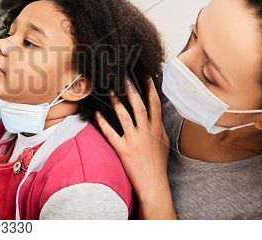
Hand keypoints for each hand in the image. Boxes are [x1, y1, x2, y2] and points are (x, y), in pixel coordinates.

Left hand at [95, 78, 175, 218]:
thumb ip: (159, 127)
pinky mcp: (123, 149)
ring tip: (110, 91)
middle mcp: (146, 132)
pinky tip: (97, 113)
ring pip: (124, 116)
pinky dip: (103, 122)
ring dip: (117, 102)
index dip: (151, 90)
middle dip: (132, 90)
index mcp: (157, 129)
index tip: (146, 77)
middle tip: (124, 77)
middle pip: (139, 106)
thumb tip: (155, 114)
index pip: (155, 105)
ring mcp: (134, 140)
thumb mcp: (164, 143)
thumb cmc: (158, 164)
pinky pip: (111, 133)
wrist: (153, 184)